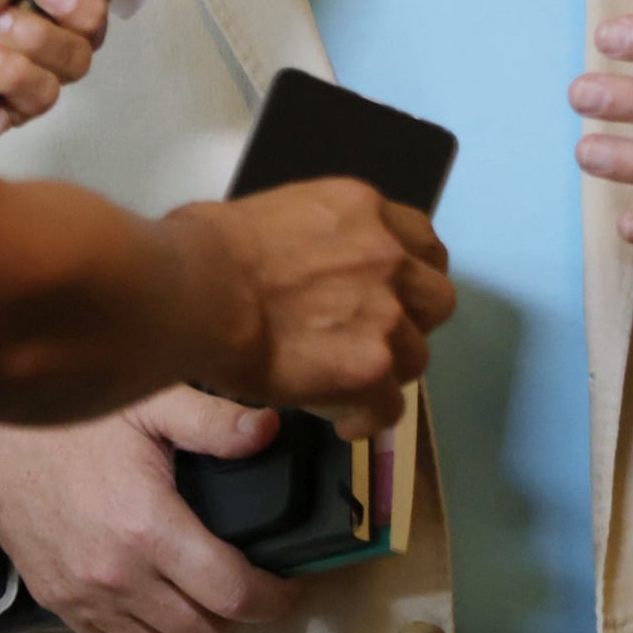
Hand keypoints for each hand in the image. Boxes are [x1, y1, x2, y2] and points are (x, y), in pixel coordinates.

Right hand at [0, 388, 296, 632]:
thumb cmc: (74, 419)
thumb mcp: (150, 404)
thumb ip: (213, 421)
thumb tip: (269, 428)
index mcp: (150, 527)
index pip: (231, 592)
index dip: (269, 596)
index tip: (284, 583)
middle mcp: (119, 574)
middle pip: (201, 629)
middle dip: (234, 611)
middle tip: (244, 578)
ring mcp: (86, 595)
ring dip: (191, 623)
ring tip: (202, 587)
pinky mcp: (60, 603)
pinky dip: (145, 628)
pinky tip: (155, 593)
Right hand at [172, 179, 452, 439]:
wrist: (197, 292)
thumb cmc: (205, 248)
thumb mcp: (275, 213)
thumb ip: (313, 237)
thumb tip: (295, 259)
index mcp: (362, 210)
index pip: (420, 241)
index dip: (410, 274)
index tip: (392, 295)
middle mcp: (386, 255)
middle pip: (436, 298)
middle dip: (413, 323)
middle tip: (375, 340)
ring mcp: (386, 312)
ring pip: (417, 356)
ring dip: (388, 373)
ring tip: (352, 386)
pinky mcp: (371, 366)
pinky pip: (389, 406)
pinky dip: (369, 418)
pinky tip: (344, 423)